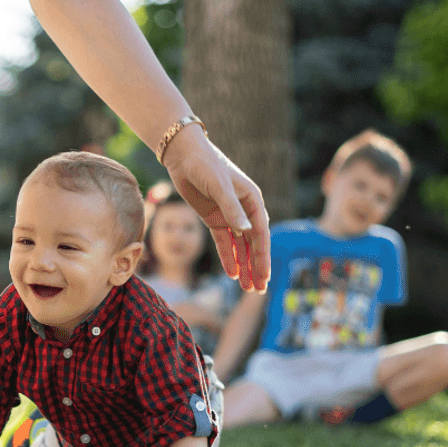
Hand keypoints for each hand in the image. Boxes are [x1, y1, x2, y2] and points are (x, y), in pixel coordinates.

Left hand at [162, 128, 269, 292]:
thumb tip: (246, 231)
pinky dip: (228, 257)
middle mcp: (243, 210)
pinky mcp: (214, 219)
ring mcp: (229, 216)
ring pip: (239, 246)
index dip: (262, 256)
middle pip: (253, 244)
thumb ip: (232, 209)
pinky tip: (232, 274)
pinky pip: (224, 243)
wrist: (184, 156)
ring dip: (244, 266)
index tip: (264, 276)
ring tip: (247, 287)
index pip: (260, 234)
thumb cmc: (205, 165)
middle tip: (259, 290)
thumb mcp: (219, 186)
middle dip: (256, 267)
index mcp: (252, 201)